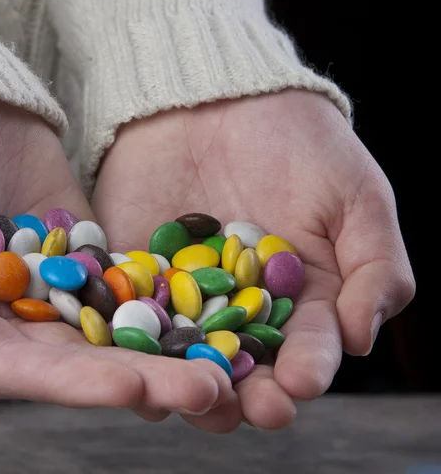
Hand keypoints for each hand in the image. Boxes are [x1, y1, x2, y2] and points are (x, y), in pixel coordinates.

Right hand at [0, 87, 232, 413]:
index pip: (9, 364)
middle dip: (137, 376)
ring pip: (106, 327)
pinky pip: (122, 278)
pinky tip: (209, 318)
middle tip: (205, 391)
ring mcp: (46, 279)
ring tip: (223, 369)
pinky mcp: (80, 246)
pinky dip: (163, 301)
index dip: (69, 381)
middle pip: (72, 357)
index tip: (130, 386)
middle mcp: (0, 310)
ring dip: (162, 349)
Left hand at [92, 89, 414, 431]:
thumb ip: (374, 265)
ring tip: (191, 399)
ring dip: (188, 379)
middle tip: (249, 409)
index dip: (307, 367)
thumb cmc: (300, 142)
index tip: (299, 383)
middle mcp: (243, 302)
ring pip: (187, 350)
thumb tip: (360, 339)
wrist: (220, 96)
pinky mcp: (140, 270)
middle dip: (249, 391)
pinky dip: (131, 339)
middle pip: (247, 362)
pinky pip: (133, 313)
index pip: (307, 343)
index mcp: (301, 292)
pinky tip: (133, 362)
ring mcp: (187, 290)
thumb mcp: (355, 195)